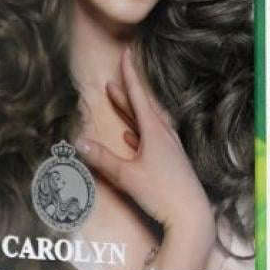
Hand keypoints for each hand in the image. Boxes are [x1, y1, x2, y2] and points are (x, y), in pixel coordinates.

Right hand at [77, 47, 215, 269]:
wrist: (191, 214)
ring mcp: (170, 148)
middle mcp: (165, 135)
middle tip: (112, 81)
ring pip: (149, 122)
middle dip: (126, 94)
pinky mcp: (172, 161)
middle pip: (143, 108)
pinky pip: (154, 138)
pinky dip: (141, 131)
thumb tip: (78, 143)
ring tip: (120, 102)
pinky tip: (132, 137)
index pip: (139, 96)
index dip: (130, 75)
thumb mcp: (126, 176)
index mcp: (155, 132)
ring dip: (133, 112)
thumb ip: (102, 159)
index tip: (127, 54)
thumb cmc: (161, 193)